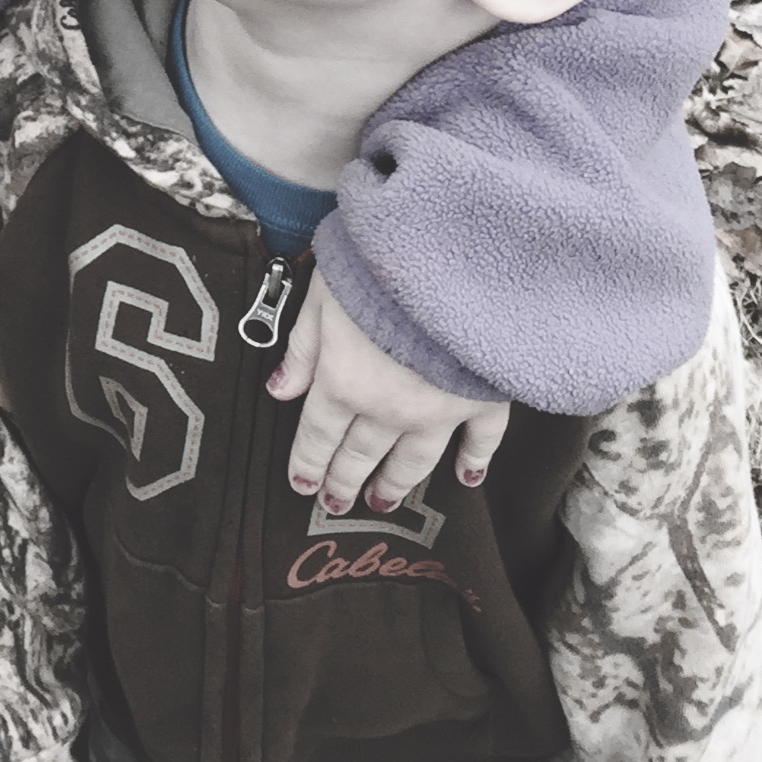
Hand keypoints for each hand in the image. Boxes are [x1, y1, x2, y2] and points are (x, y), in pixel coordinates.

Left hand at [267, 271, 510, 514]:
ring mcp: (438, 410)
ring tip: (382, 501)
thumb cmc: (378, 266)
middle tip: (336, 502)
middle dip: (344, 481)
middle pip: (361, 456)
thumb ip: (302, 347)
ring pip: (412, 461)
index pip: (319, 436)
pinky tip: (466, 478)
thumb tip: (280, 390)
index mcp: (344, 382)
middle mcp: (388, 408)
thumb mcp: (322, 296)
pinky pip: (480, 442)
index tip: (303, 485)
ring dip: (394, 484)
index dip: (308, 464)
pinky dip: (473, 462)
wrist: (449, 260)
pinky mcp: (481, 399)